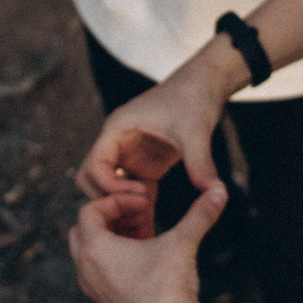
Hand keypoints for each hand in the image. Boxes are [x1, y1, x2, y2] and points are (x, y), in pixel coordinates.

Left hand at [68, 185, 222, 302]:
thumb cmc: (168, 288)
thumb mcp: (182, 243)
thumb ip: (200, 214)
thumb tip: (220, 190)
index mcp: (94, 249)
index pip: (89, 210)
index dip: (117, 201)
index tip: (144, 203)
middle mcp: (86, 269)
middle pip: (83, 230)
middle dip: (109, 219)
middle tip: (140, 217)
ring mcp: (93, 289)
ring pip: (88, 253)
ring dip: (111, 240)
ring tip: (144, 238)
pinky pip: (98, 273)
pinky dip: (114, 261)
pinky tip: (145, 262)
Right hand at [73, 37, 247, 203]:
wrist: (204, 85)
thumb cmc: (194, 98)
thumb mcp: (196, 131)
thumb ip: (201, 162)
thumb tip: (213, 191)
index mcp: (117, 129)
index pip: (94, 165)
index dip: (111, 186)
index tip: (141, 195)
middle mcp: (116, 142)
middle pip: (89, 178)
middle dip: (107, 198)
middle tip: (137, 210)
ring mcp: (128, 154)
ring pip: (105, 186)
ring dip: (119, 203)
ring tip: (145, 217)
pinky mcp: (143, 163)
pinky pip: (128, 189)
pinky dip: (136, 203)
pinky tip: (153, 216)